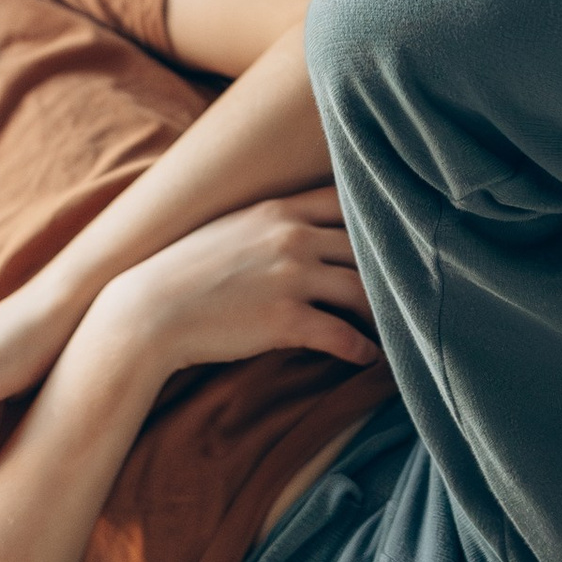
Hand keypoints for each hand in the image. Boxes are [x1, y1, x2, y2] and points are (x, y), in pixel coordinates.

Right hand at [84, 190, 374, 383]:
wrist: (148, 310)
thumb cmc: (185, 270)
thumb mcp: (231, 228)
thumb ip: (271, 222)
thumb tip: (303, 227)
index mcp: (280, 210)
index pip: (349, 202)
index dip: (378, 219)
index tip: (398, 236)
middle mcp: (292, 236)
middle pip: (366, 246)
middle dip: (392, 267)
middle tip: (413, 286)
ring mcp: (291, 277)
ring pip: (363, 290)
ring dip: (385, 312)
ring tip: (398, 328)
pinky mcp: (286, 320)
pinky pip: (342, 335)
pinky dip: (362, 350)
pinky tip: (370, 359)